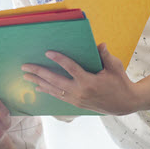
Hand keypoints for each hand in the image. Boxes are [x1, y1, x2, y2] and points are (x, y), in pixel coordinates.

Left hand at [21, 43, 139, 114]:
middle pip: (55, 81)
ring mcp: (76, 99)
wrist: (124, 104)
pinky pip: (58, 96)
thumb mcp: (115, 67)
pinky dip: (47, 91)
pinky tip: (38, 87)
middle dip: (39, 73)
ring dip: (38, 82)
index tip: (47, 53)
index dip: (59, 60)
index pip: (71, 68)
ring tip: (26, 76)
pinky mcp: (76, 103)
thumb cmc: (120, 82)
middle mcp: (80, 92)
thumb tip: (100, 44)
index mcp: (89, 81)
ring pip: (53, 90)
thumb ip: (106, 56)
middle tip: (25, 66)